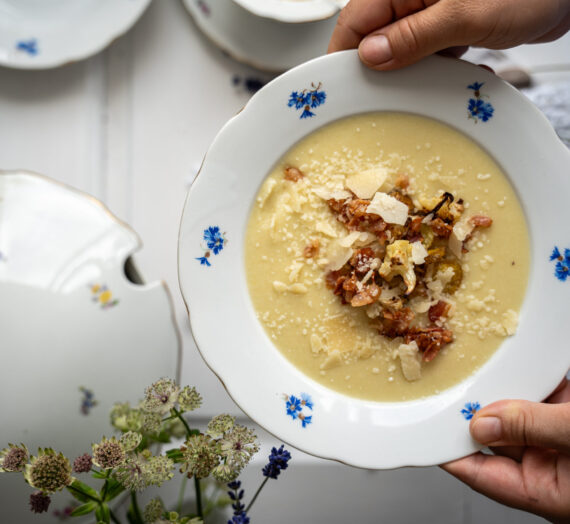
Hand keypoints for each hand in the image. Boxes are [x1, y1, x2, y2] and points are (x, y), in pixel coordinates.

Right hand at [328, 0, 569, 69]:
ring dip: (413, 74)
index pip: (353, 24)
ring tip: (430, 85)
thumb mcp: (464, 16)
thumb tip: (371, 56)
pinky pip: (428, 53)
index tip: (339, 88)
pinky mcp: (449, 26)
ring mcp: (430, 13)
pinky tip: (456, 75)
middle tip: (384, 98)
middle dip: (378, 71)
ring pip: (401, 51)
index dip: (342, 57)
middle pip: (373, 39)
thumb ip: (413, 36)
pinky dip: (438, 70)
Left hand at [442, 378, 569, 523]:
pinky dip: (529, 379)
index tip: (426, 428)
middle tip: (454, 384)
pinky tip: (517, 364)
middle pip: (495, 436)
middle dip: (473, 410)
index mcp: (547, 492)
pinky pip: (542, 395)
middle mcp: (550, 466)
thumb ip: (533, 428)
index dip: (450, 450)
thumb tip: (484, 422)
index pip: (481, 473)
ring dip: (501, 389)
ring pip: (516, 413)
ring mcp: (559, 439)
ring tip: (483, 369)